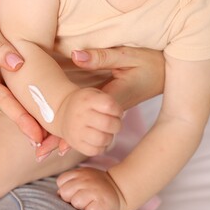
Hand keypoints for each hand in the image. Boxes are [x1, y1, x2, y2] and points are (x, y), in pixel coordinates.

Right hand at [0, 2, 43, 142]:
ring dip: (24, 119)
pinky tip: (39, 119)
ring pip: (8, 102)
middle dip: (18, 121)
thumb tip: (17, 65)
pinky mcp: (0, 78)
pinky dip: (25, 106)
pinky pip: (13, 93)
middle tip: (36, 139)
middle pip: (0, 102)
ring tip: (42, 137)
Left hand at [36, 47, 163, 156]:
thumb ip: (100, 58)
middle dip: (63, 141)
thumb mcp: (125, 56)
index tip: (49, 145)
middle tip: (39, 153)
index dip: (67, 132)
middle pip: (86, 129)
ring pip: (89, 128)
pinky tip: (69, 135)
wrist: (169, 71)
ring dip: (70, 137)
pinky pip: (95, 121)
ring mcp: (114, 111)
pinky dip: (81, 128)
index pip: (86, 119)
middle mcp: (112, 110)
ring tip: (47, 149)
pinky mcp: (115, 107)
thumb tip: (75, 56)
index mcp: (112, 98)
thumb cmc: (149, 62)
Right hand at [57, 88, 122, 155]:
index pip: (109, 105)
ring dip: (110, 137)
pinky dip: (101, 147)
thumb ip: (108, 102)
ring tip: (106, 133)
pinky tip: (99, 140)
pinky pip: (95, 151)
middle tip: (114, 124)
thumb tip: (119, 117)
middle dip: (117, 125)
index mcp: (86, 100)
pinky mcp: (75, 143)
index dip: (118, 110)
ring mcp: (76, 130)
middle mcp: (80, 115)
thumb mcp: (94, 94)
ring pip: (102, 139)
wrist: (63, 113)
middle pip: (108, 123)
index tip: (117, 112)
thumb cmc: (85, 104)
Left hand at [57, 167, 122, 209]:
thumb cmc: (97, 186)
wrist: (120, 189)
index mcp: (79, 172)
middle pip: (65, 193)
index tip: (77, 190)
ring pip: (76, 202)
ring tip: (91, 202)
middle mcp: (86, 179)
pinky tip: (97, 206)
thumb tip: (58, 194)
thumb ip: (69, 182)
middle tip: (84, 198)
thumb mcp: (82, 178)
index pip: (61, 182)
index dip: (66, 189)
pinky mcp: (102, 202)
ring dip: (82, 206)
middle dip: (72, 198)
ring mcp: (94, 190)